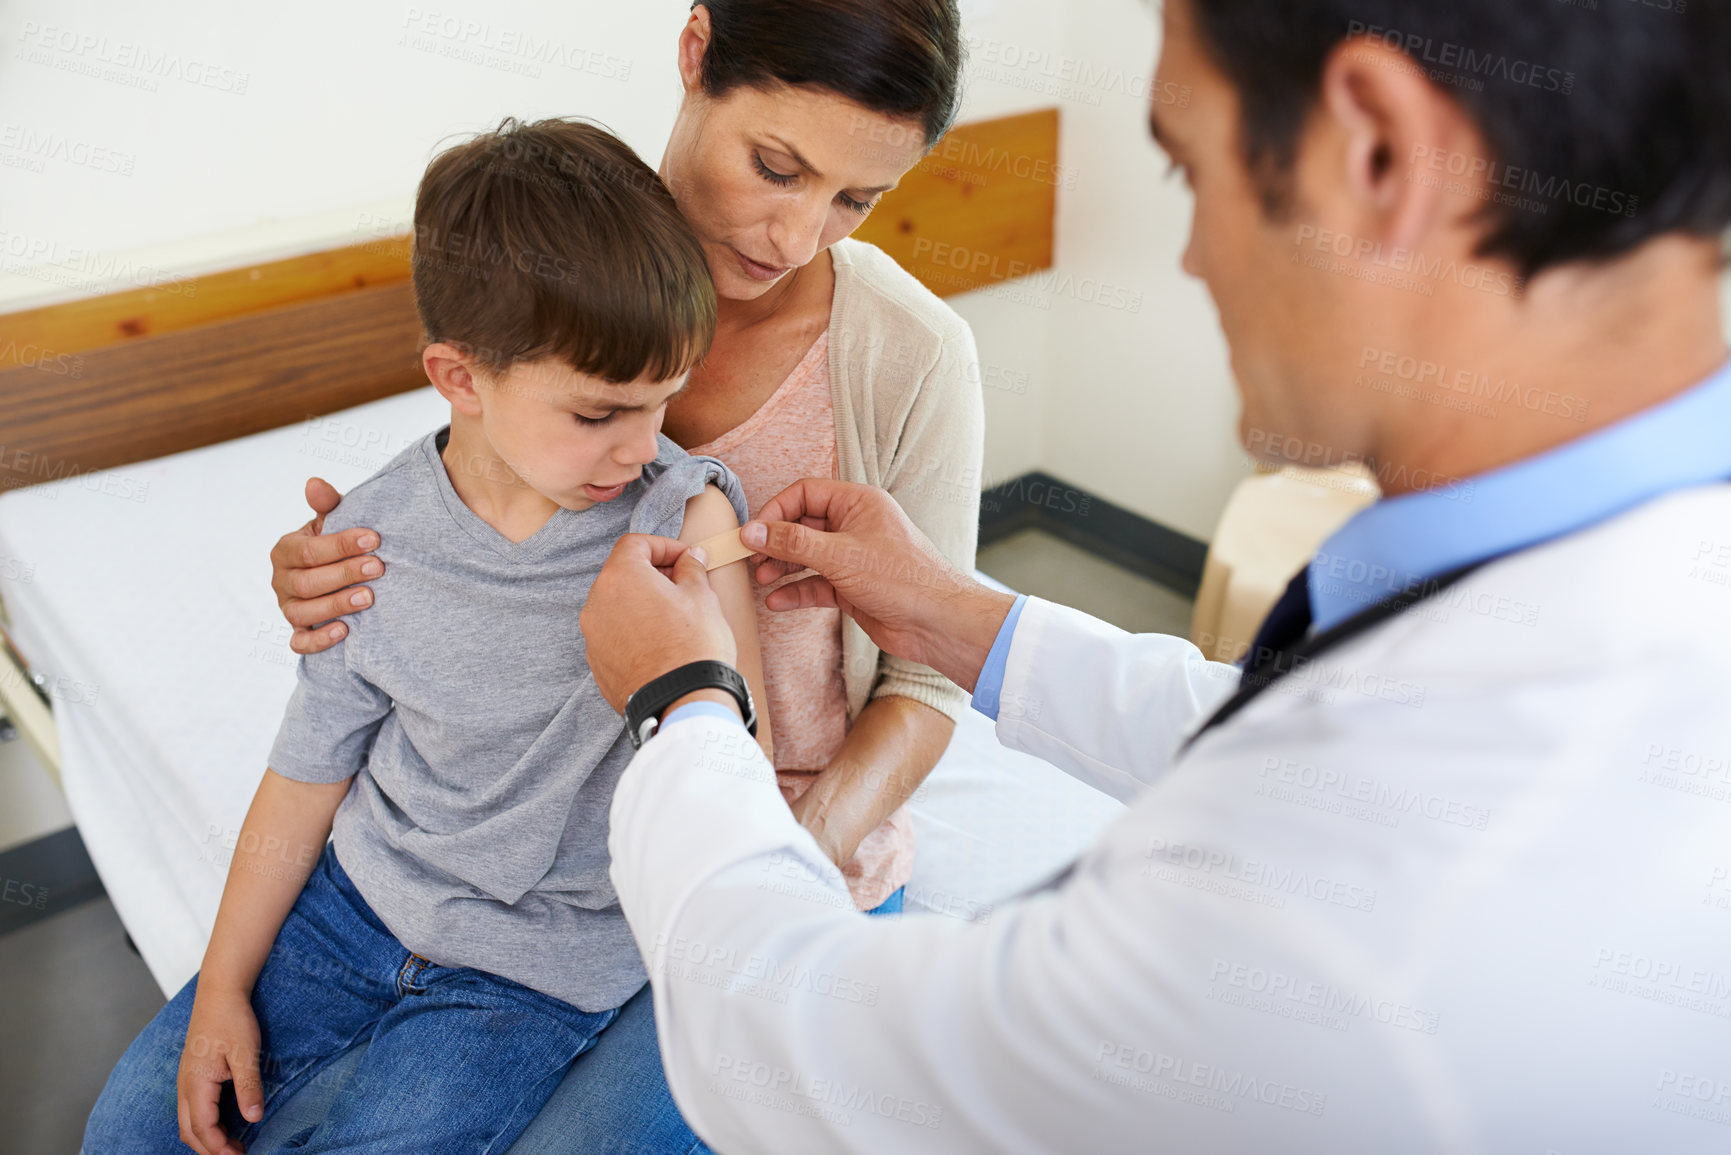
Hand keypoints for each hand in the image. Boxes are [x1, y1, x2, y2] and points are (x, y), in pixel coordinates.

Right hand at [177, 985, 262, 1154]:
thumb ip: (249, 1086)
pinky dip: (204, 1125)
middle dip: (211, 1149)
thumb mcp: (246, 1053)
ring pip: (188, 1122)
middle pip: (190, 1132)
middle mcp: (185, 1086)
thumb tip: (254, 1118)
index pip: (203, 1128)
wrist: (219, 993)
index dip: (219, 1148)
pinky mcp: (192, 1076)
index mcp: (196, 1083)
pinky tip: (225, 1125)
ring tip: (233, 1146)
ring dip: (207, 1139)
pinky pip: (191, 1110)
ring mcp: (185, 1081)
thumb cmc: (232, 1019)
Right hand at [268, 478, 383, 654]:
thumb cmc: (335, 545)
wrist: (336, 575)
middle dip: (345, 574)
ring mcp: (288, 608)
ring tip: (369, 598)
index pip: (309, 550)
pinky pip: (301, 642)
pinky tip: (345, 631)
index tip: (374, 539)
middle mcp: (282, 581)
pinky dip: (319, 640)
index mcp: (286, 550)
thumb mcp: (331, 522)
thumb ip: (327, 505)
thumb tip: (314, 482)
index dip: (341, 545)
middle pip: (308, 582)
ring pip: (304, 612)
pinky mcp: (297, 631)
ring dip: (337, 605)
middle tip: (378, 568)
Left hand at [581, 534, 737, 712]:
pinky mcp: (597, 664)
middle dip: (652, 575)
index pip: (635, 544)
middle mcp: (596, 603)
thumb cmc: (693, 645)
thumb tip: (690, 557)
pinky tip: (660, 644)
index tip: (685, 558)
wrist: (682, 701)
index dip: (663, 545)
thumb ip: (691, 569)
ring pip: (616, 606)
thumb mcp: (701, 597)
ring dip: (641, 603)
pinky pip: (614, 635)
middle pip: (622, 574)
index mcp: (619, 577)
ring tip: (674, 618)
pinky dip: (633, 631)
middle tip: (684, 586)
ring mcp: (592, 636)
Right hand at [740, 479, 1014, 691]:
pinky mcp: (853, 587)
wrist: (936, 622)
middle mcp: (855, 526)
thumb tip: (753, 532)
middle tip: (749, 560)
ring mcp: (854, 558)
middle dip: (775, 543)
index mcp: (858, 503)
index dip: (775, 511)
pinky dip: (796, 591)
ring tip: (760, 580)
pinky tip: (776, 602)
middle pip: (802, 526)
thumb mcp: (840, 555)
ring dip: (782, 567)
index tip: (753, 533)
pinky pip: (816, 584)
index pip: (805, 494)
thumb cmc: (902, 578)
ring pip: (807, 556)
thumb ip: (793, 543)